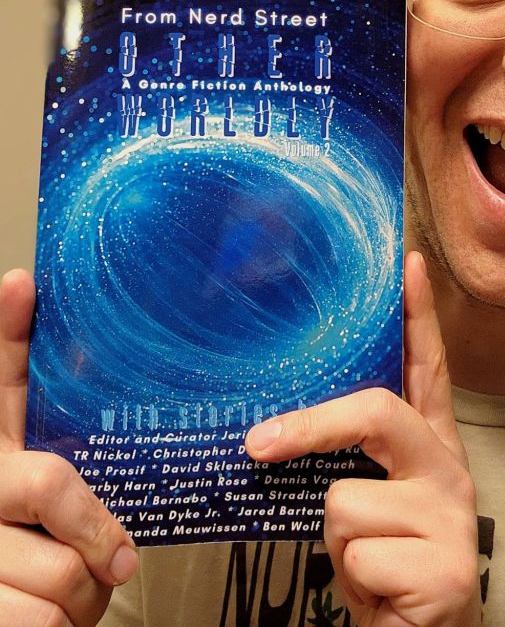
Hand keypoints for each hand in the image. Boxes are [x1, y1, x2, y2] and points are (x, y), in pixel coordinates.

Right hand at [0, 269, 138, 626]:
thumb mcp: (53, 507)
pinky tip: (48, 623)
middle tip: (122, 560)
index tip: (21, 283)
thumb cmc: (38, 560)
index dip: (6, 331)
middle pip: (51, 486)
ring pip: (63, 567)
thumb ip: (72, 462)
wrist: (13, 624)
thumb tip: (84, 364)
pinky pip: (48, 621)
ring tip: (73, 593)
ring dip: (84, 594)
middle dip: (98, 533)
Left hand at [245, 252, 479, 626]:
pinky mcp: (446, 568)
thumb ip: (348, 461)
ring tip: (365, 562)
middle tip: (257, 445)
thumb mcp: (368, 502)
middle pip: (378, 413)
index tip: (408, 263)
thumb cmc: (386, 563)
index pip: (427, 369)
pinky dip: (351, 582)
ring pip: (345, 502)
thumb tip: (270, 432)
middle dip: (311, 428)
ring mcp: (452, 516)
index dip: (418, 316)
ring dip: (335, 543)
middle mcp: (448, 469)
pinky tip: (381, 591)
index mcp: (431, 446)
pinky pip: (356, 555)